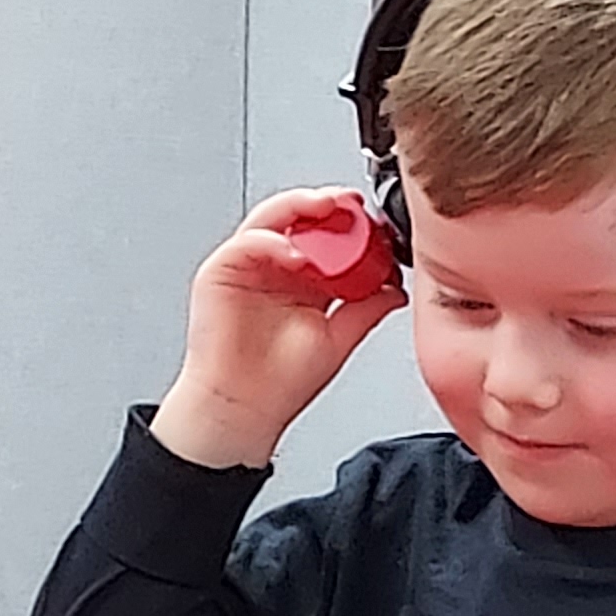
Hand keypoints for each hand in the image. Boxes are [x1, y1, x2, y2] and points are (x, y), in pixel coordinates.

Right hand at [148, 190, 408, 471]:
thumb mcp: (338, 340)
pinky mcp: (219, 272)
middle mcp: (275, 267)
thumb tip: (396, 290)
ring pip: (273, 217)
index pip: (329, 236)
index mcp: (303, 279)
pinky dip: (272, 241)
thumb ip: (366, 309)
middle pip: (301, 217)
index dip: (354, 225)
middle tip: (354, 204)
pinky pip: (246, 242)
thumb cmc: (280, 384)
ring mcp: (247, 266)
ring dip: (300, 206)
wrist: (243, 411)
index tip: (379, 226)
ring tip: (328, 209)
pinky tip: (296, 256)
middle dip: (329, 204)